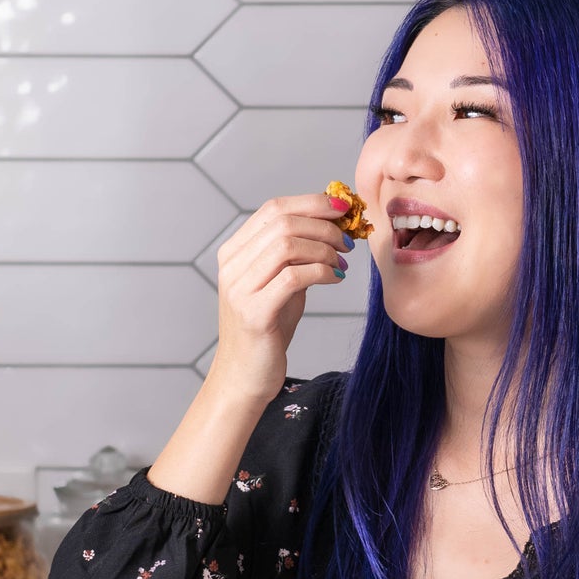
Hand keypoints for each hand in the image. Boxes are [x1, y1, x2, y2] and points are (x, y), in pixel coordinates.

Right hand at [209, 192, 354, 408]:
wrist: (244, 376)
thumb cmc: (268, 327)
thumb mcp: (280, 282)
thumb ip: (296, 254)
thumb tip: (332, 223)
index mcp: (234, 252)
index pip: (273, 208)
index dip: (312, 203)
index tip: (343, 208)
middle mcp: (231, 266)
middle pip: (283, 223)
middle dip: (324, 226)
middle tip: (347, 241)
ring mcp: (240, 289)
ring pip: (287, 245)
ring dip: (324, 249)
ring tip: (342, 262)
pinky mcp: (254, 313)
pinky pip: (293, 277)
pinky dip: (322, 272)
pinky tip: (336, 278)